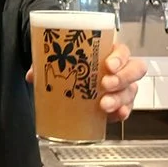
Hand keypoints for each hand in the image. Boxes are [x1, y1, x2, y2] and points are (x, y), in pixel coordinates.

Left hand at [26, 41, 145, 121]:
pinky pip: (127, 108)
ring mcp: (123, 87)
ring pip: (132, 90)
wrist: (72, 84)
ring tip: (104, 105)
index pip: (122, 51)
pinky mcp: (119, 104)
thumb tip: (32, 75)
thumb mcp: (59, 62)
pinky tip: (117, 115)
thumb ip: (45, 64)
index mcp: (108, 53)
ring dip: (119, 98)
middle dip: (123, 78)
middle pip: (135, 69)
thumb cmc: (72, 66)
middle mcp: (120, 69)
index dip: (119, 57)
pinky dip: (123, 112)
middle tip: (105, 84)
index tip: (108, 65)